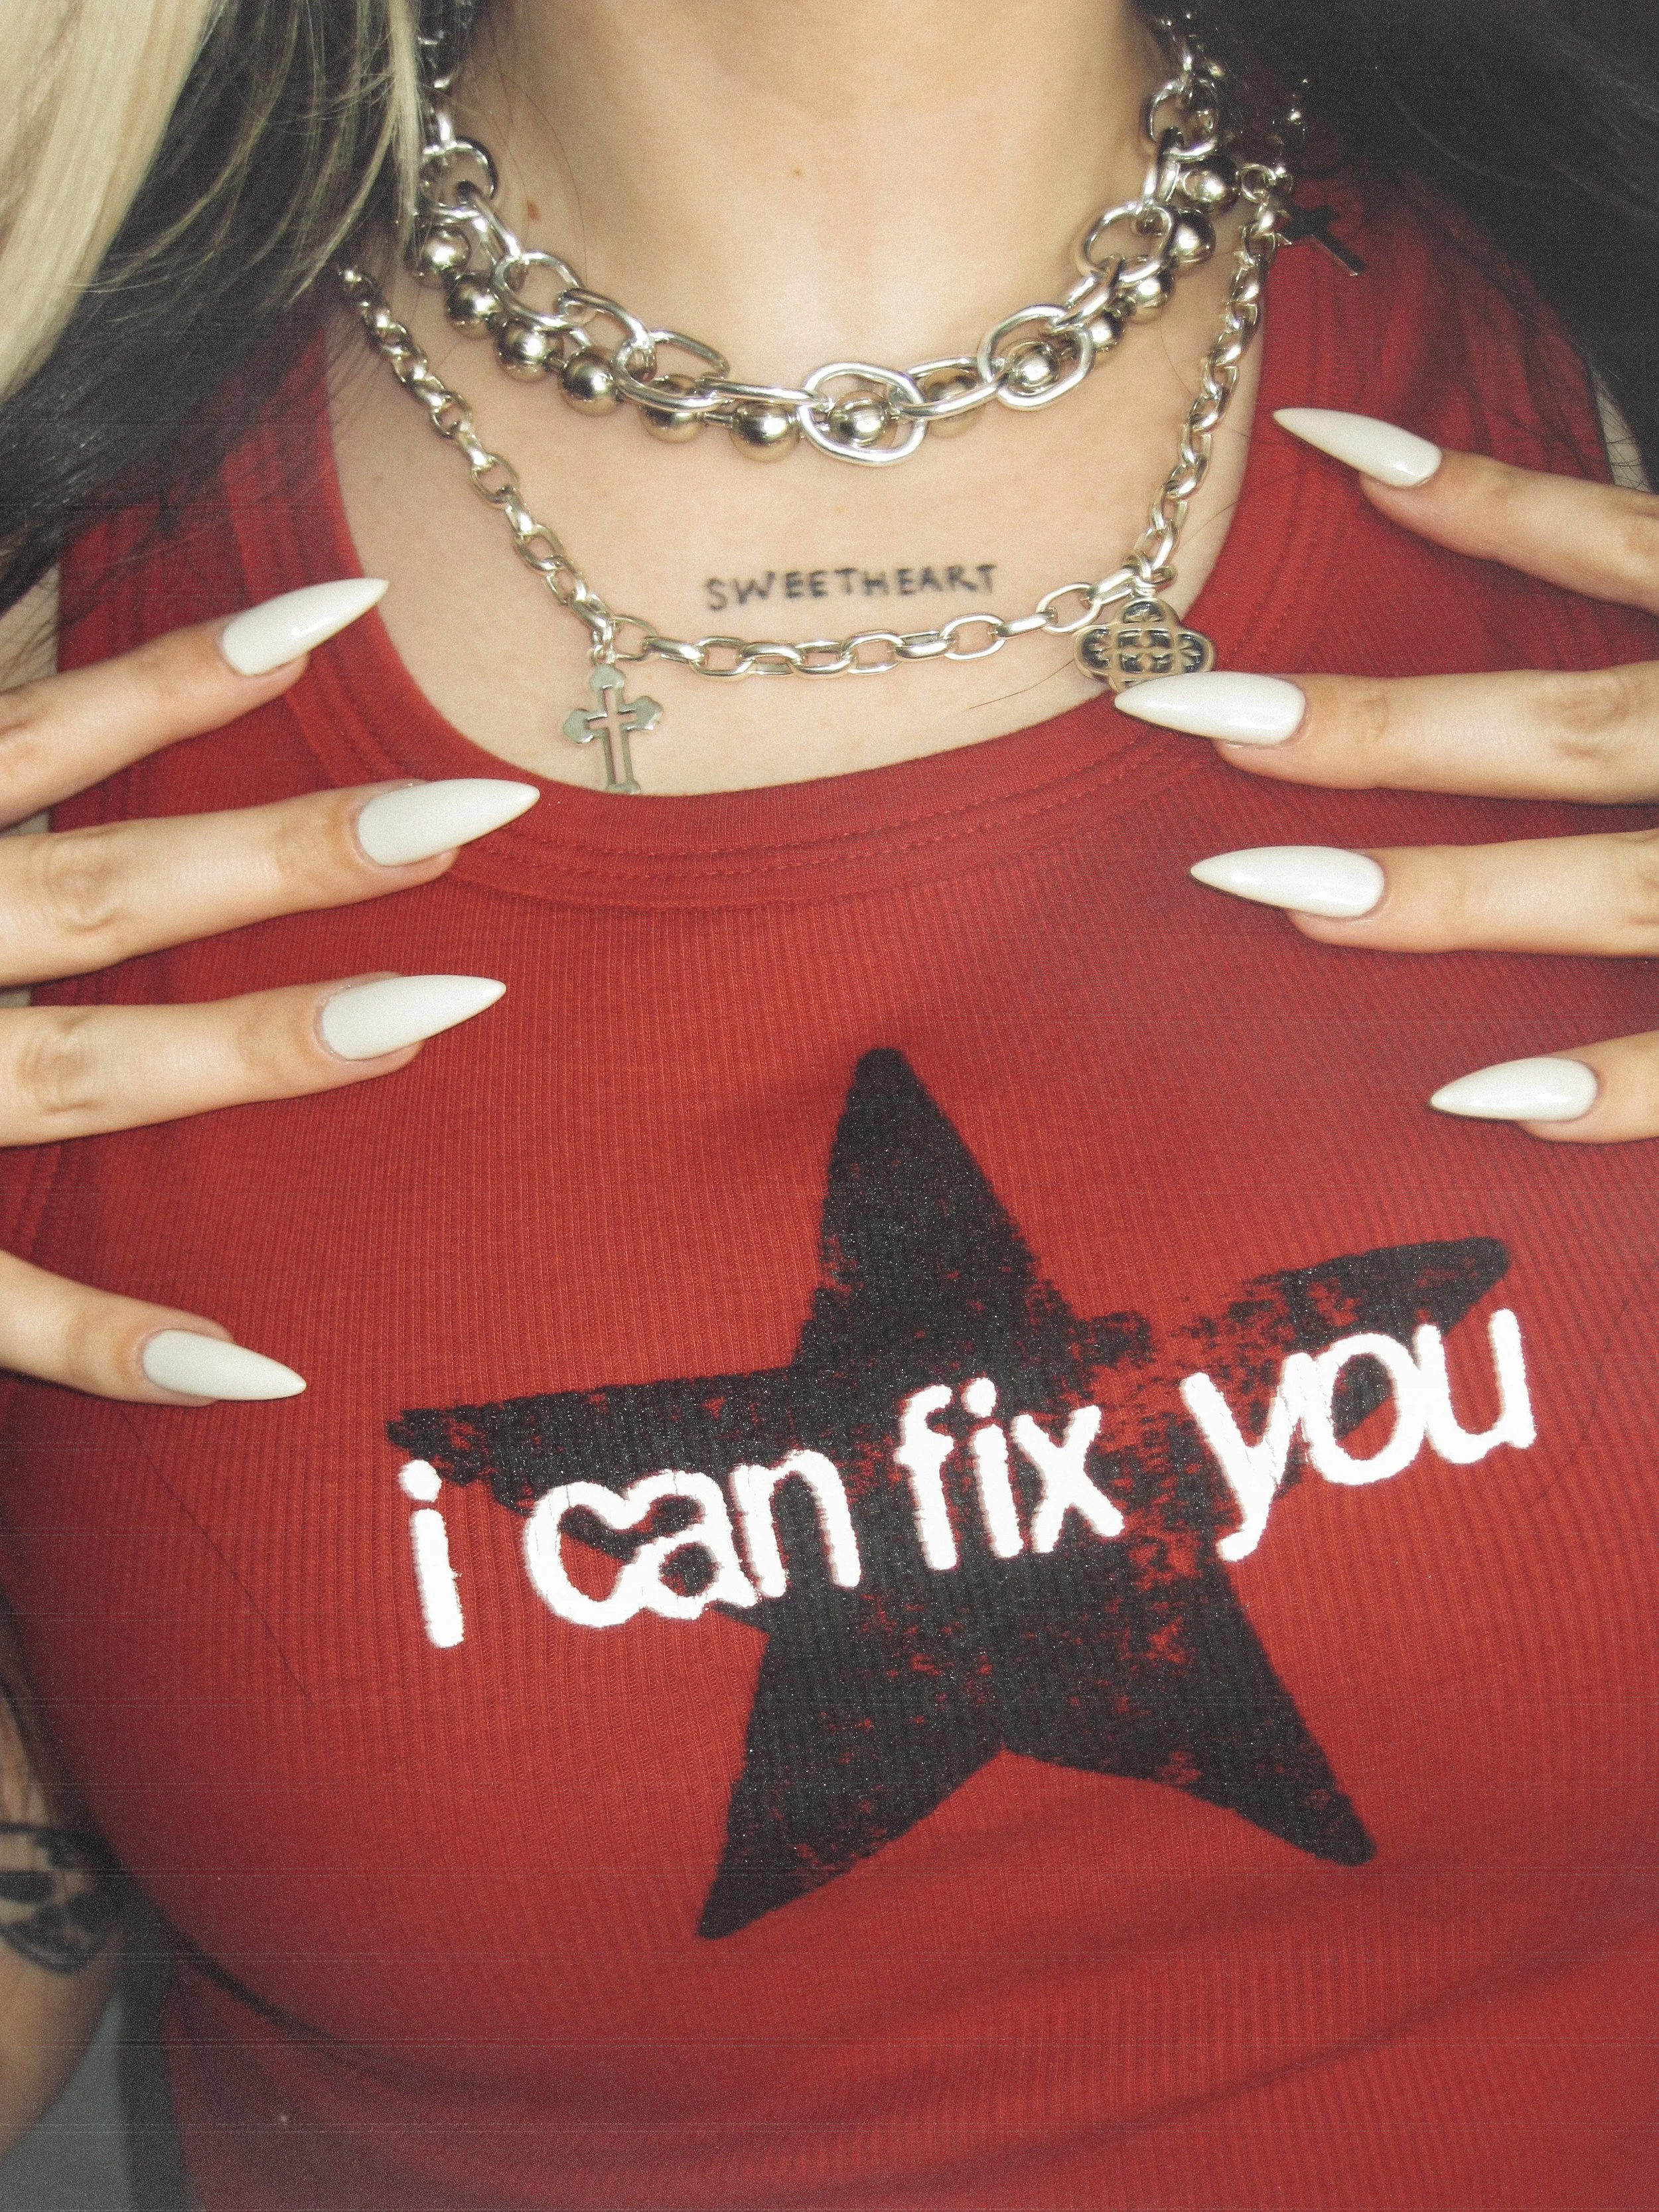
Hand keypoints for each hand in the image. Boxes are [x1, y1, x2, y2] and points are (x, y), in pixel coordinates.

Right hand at [0, 581, 536, 1400]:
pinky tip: (261, 1367)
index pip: (42, 733)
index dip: (185, 669)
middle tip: (480, 810)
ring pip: (87, 1073)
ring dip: (264, 1050)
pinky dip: (114, 1345)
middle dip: (294, 854)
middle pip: (111, 891)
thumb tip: (49, 637)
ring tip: (443, 1014)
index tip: (351, 609)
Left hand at [1115, 409, 1658, 1143]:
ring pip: (1611, 888)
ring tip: (1280, 896)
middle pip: (1560, 732)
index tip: (1317, 444)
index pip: (1620, 547)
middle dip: (1381, 731)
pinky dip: (1612, 1084)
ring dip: (1451, 898)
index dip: (1482, 499)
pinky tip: (1481, 1102)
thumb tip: (1475, 481)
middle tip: (1193, 715)